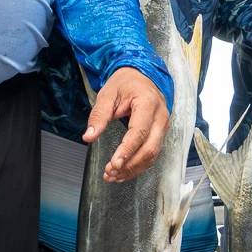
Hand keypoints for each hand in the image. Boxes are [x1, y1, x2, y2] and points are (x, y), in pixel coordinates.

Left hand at [83, 66, 169, 181]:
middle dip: (130, 164)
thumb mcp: (107, 94)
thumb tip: (89, 136)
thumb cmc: (125, 82)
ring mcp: (163, 126)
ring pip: (152, 154)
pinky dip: (138, 165)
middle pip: (150, 148)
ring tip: (113, 176)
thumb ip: (99, 116)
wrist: (140, 75)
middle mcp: (160, 117)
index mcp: (148, 104)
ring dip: (133, 168)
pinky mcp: (160, 133)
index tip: (114, 164)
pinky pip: (152, 153)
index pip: (139, 132)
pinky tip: (123, 172)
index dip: (127, 150)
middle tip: (110, 172)